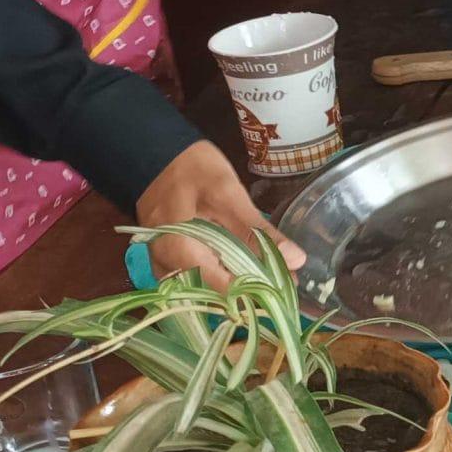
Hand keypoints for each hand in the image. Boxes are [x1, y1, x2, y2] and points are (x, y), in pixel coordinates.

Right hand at [136, 142, 303, 287]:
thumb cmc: (191, 170)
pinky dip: (224, 275)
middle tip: (287, 279)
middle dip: (253, 291)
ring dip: (240, 284)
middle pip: (216, 294)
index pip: (224, 291)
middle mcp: (167, 269)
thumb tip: (296, 260)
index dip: (259, 293)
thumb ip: (258, 231)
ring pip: (208, 290)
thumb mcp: (228, 194)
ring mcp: (164, 268)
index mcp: (180, 253)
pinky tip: (247, 266)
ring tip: (273, 273)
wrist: (155, 157)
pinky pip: (198, 279)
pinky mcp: (169, 263)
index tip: (287, 287)